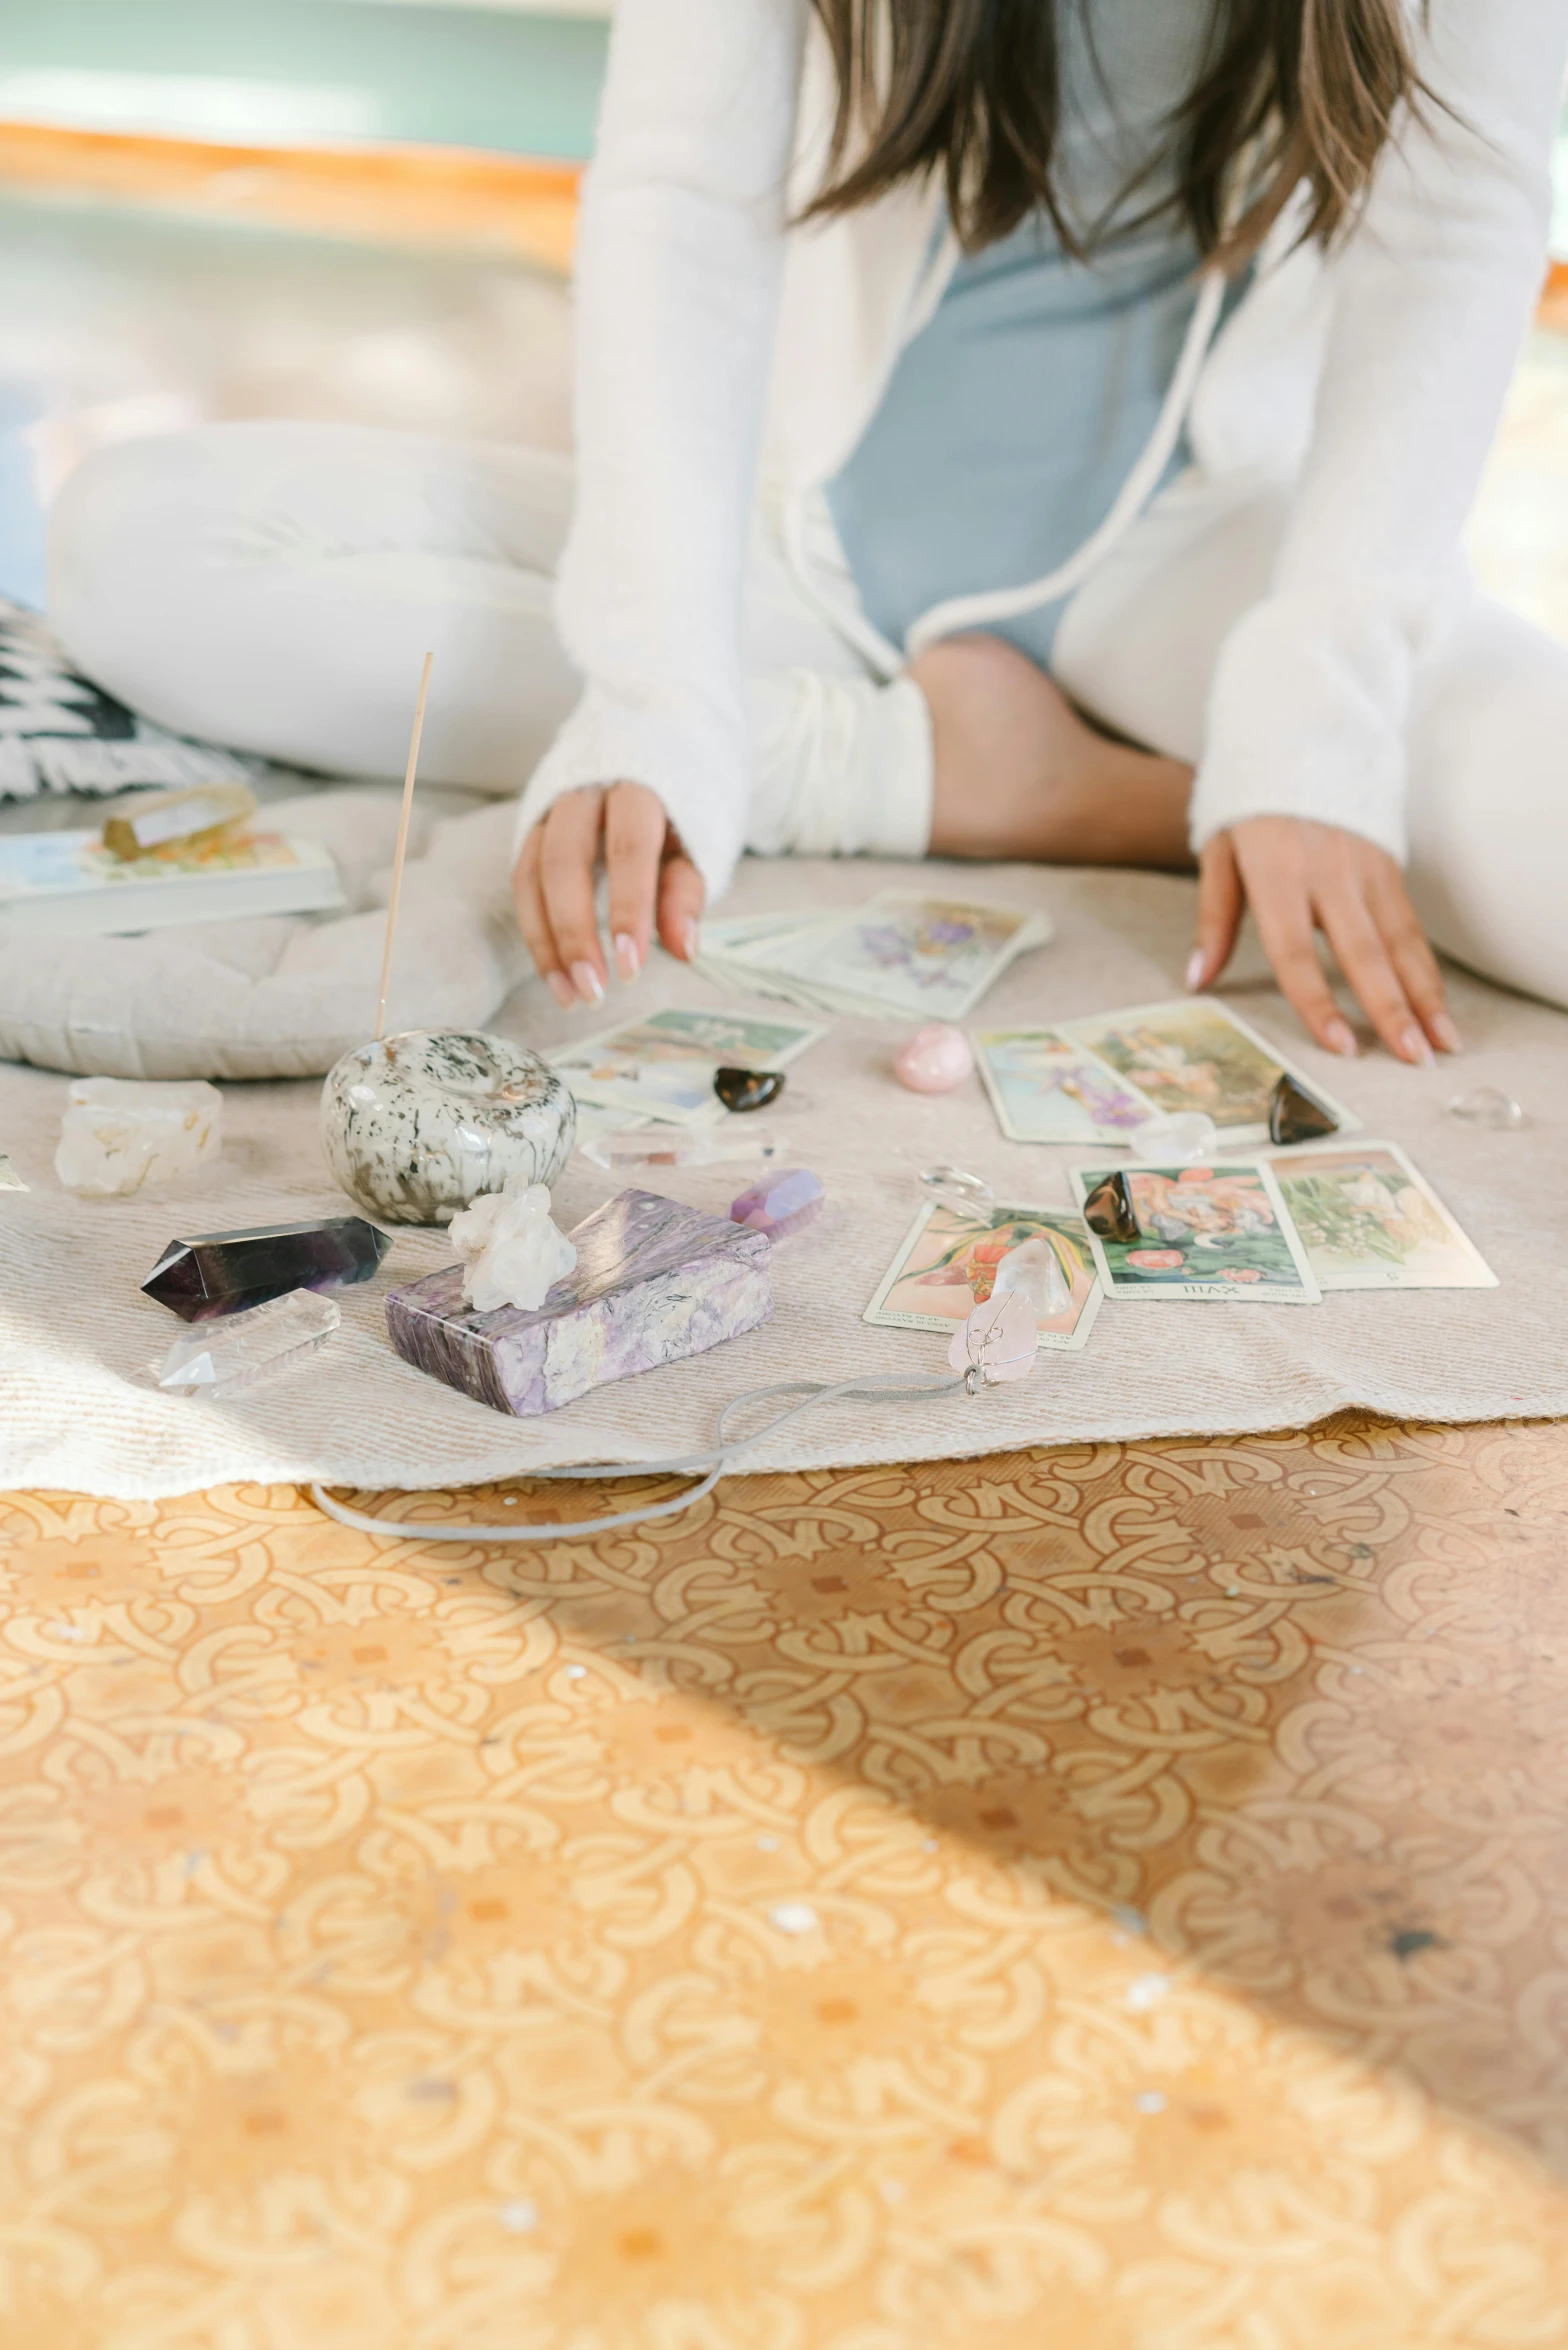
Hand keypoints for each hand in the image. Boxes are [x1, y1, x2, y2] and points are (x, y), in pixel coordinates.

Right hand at [513, 781, 704, 1005]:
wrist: (650, 743)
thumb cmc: (680, 803)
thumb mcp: (698, 842)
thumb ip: (686, 893)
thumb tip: (684, 950)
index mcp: (637, 783)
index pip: (628, 848)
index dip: (628, 911)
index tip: (630, 969)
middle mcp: (584, 789)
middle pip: (565, 860)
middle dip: (575, 932)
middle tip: (593, 991)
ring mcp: (550, 806)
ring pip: (533, 873)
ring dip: (546, 941)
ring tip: (570, 995)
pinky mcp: (532, 825)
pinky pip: (523, 880)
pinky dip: (536, 930)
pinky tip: (554, 972)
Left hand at [1189, 816, 1460, 1063]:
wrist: (1301, 735)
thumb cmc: (1250, 805)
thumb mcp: (1218, 852)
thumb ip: (1213, 918)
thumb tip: (1198, 979)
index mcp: (1277, 874)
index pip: (1297, 951)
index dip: (1319, 1002)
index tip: (1342, 1046)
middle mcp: (1327, 873)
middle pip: (1364, 953)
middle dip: (1392, 1010)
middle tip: (1414, 1059)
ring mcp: (1364, 868)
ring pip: (1401, 942)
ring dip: (1425, 997)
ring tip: (1442, 1044)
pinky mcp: (1388, 864)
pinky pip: (1410, 925)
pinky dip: (1427, 969)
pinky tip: (1437, 1006)